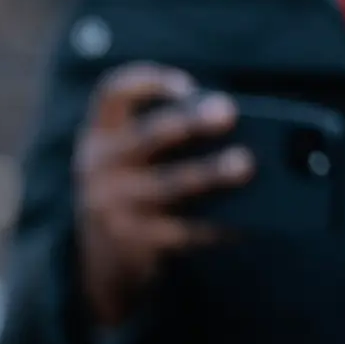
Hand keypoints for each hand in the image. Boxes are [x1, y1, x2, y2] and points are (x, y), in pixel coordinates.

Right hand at [73, 65, 247, 334]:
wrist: (100, 260)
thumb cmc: (133, 193)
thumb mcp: (129, 159)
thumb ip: (166, 139)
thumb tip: (236, 131)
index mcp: (101, 136)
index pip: (112, 94)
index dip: (148, 83)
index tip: (188, 87)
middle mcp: (101, 167)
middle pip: (146, 137)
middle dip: (188, 122)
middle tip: (226, 112)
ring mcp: (113, 206)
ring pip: (168, 184)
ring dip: (209, 172)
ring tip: (244, 164)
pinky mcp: (133, 242)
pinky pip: (181, 230)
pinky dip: (215, 225)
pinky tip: (243, 220)